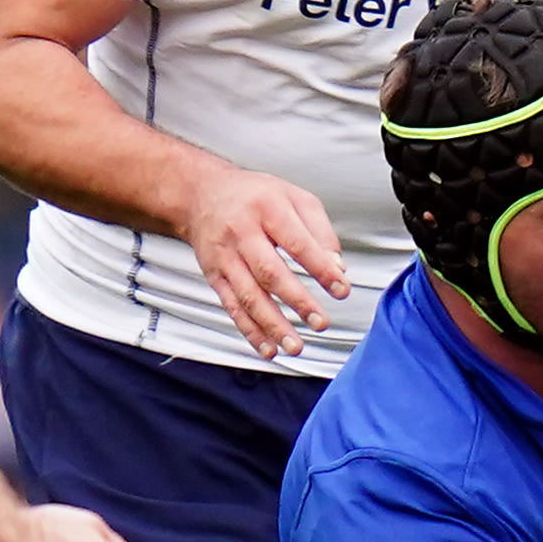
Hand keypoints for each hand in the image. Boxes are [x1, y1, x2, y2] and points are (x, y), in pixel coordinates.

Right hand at [183, 163, 353, 358]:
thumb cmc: (252, 195)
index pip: (297, 243)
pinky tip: (268, 347)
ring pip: (248, 296)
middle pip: (270, 272)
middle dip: (298, 301)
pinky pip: (232, 307)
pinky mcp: (214, 276)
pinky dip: (250, 331)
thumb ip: (320, 229)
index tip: (341, 288)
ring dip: (273, 325)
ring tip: (295, 345)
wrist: (201, 194)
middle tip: (321, 322)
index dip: (321, 268)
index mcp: (266, 209)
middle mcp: (241, 234)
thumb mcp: (293, 197)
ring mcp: (224, 257)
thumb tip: (337, 266)